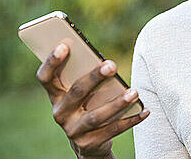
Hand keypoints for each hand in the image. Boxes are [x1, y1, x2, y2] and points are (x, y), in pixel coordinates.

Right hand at [36, 43, 149, 157]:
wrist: (88, 142)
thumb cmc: (88, 105)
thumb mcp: (83, 93)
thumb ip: (87, 77)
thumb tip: (106, 63)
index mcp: (55, 95)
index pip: (46, 78)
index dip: (52, 62)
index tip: (65, 45)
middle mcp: (60, 113)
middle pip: (76, 92)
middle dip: (94, 78)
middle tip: (112, 65)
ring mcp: (73, 131)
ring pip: (96, 116)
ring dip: (117, 103)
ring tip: (134, 92)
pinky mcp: (89, 144)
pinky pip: (112, 130)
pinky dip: (131, 120)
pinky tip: (144, 110)